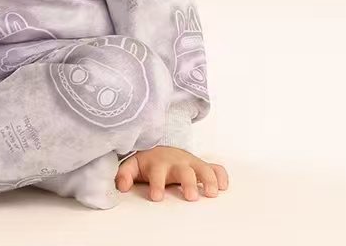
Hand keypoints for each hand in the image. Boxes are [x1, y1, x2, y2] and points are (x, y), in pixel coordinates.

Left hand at [115, 146, 229, 201]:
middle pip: (184, 170)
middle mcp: (176, 162)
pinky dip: (221, 176)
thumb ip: (125, 175)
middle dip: (188, 183)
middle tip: (190, 197)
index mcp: (158, 163)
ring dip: (208, 180)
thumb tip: (121, 186)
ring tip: (212, 193)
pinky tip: (224, 186)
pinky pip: (215, 168)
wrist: (161, 147)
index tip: (157, 197)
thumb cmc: (148, 162)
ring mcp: (190, 163)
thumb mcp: (133, 165)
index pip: (157, 173)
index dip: (157, 184)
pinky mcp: (201, 165)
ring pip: (203, 168)